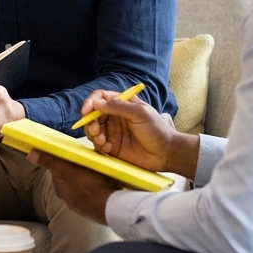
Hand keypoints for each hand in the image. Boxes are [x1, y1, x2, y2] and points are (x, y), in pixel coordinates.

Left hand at [27, 151, 114, 224]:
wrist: (111, 207)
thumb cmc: (89, 186)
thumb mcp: (67, 170)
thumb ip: (50, 162)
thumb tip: (30, 155)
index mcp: (60, 189)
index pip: (57, 171)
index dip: (63, 161)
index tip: (71, 154)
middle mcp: (68, 198)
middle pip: (69, 178)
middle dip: (74, 169)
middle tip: (85, 160)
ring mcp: (81, 204)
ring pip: (80, 186)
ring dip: (84, 178)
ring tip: (95, 170)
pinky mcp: (93, 207)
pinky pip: (91, 193)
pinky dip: (93, 187)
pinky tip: (100, 183)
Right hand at [80, 89, 198, 177]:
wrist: (166, 154)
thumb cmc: (157, 130)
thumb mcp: (140, 113)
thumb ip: (118, 106)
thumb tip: (97, 103)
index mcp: (122, 104)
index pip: (100, 98)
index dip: (90, 102)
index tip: (86, 111)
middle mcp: (115, 117)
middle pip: (92, 115)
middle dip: (90, 122)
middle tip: (95, 130)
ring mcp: (113, 132)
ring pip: (92, 130)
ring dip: (93, 135)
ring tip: (102, 141)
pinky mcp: (112, 147)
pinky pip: (98, 145)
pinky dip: (99, 146)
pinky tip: (108, 149)